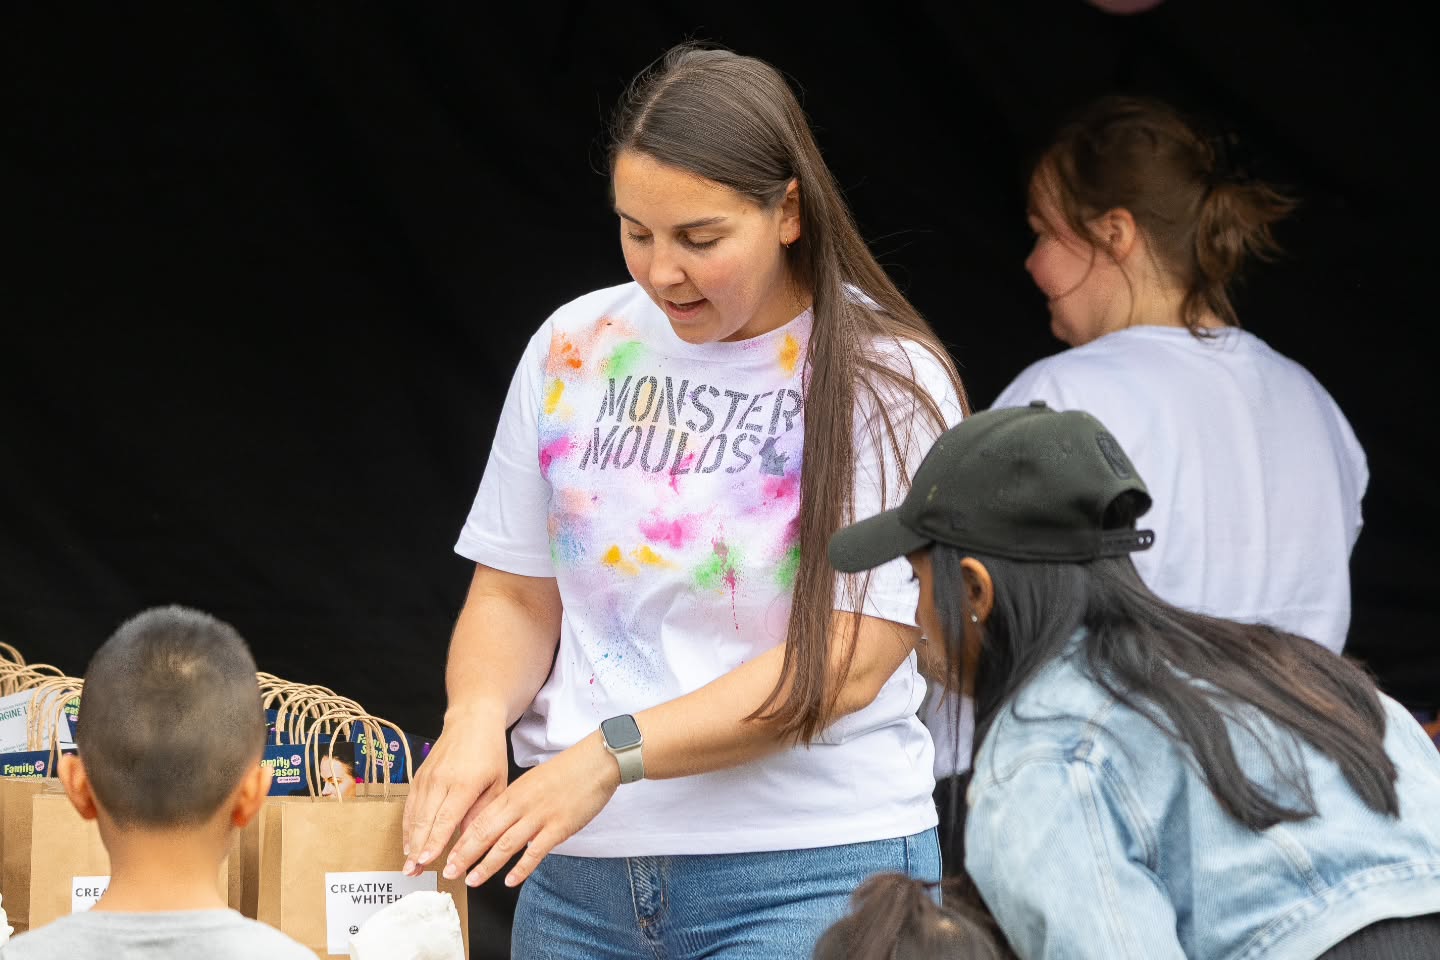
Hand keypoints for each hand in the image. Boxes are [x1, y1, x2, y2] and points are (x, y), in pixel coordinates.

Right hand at [401, 707, 509, 876]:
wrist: (471, 720)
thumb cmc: (490, 752)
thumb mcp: (498, 781)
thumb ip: (483, 811)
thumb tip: (470, 840)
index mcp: (464, 783)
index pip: (445, 819)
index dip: (434, 842)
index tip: (426, 861)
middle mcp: (441, 781)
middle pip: (425, 820)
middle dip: (417, 849)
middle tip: (412, 872)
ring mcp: (427, 777)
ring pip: (414, 815)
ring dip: (409, 841)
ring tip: (408, 865)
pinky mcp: (419, 776)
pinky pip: (410, 805)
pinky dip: (407, 825)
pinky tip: (408, 842)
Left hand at [443, 732, 620, 887]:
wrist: (595, 762)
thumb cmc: (566, 772)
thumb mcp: (531, 782)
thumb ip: (514, 803)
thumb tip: (496, 823)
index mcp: (513, 793)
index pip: (480, 819)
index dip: (461, 840)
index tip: (447, 856)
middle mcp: (522, 805)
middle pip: (486, 833)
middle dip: (465, 855)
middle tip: (449, 872)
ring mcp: (540, 817)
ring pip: (506, 845)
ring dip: (487, 865)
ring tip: (472, 880)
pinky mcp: (559, 827)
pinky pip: (536, 851)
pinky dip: (522, 868)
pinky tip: (510, 880)